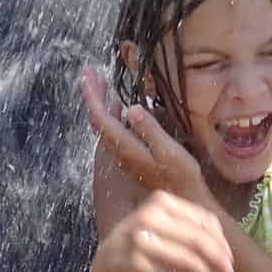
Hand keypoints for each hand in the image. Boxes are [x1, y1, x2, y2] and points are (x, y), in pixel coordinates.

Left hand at [82, 67, 209, 203]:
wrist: (184, 198)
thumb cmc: (181, 176)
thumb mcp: (168, 150)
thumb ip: (150, 129)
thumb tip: (132, 109)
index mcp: (126, 147)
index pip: (101, 118)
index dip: (92, 96)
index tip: (86, 75)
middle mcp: (120, 151)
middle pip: (98, 120)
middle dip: (93, 95)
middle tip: (90, 74)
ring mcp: (124, 154)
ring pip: (105, 125)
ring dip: (102, 103)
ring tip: (103, 84)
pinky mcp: (131, 156)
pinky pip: (115, 131)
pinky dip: (114, 114)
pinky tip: (121, 106)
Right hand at [94, 190, 236, 271]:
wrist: (107, 264)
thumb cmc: (145, 246)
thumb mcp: (167, 229)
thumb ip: (194, 231)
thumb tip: (226, 254)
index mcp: (161, 201)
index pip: (204, 220)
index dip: (221, 241)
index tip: (230, 259)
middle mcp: (147, 215)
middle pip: (197, 239)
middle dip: (217, 259)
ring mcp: (136, 239)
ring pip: (185, 258)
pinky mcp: (129, 263)